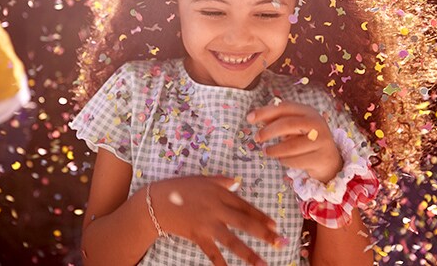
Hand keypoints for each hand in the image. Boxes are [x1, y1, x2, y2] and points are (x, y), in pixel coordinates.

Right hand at [149, 176, 279, 265]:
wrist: (156, 202)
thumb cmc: (179, 188)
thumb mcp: (202, 179)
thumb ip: (221, 181)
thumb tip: (237, 182)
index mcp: (220, 194)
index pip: (245, 206)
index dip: (261, 216)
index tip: (275, 225)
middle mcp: (217, 209)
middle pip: (245, 223)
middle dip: (264, 234)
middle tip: (280, 242)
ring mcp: (208, 224)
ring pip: (232, 241)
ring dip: (249, 253)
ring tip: (262, 264)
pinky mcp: (198, 236)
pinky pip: (212, 252)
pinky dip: (221, 263)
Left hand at [249, 102, 342, 182]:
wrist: (329, 158)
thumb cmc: (305, 138)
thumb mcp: (293, 126)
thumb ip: (276, 120)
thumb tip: (253, 117)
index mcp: (308, 111)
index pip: (284, 107)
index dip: (265, 112)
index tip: (249, 119)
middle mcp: (317, 123)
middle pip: (288, 124)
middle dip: (268, 131)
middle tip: (257, 138)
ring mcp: (322, 141)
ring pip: (291, 146)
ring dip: (275, 150)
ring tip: (267, 151)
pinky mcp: (322, 158)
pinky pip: (296, 161)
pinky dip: (284, 161)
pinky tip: (282, 159)